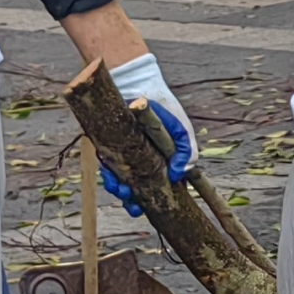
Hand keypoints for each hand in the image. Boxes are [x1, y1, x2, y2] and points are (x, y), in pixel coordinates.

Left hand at [98, 52, 197, 210]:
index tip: (152, 209)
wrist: (134, 85)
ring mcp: (125, 156)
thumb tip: (179, 177)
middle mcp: (143, 162)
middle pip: (138, 192)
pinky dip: (108, 175)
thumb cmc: (163, 108)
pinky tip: (110, 174)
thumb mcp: (181, 131)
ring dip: (120, 191)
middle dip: (134, 202)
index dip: (156, 203)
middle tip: (133, 206)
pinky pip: (107, 168)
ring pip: (121, 183)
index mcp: (162, 163)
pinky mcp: (108, 149)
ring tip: (120, 189)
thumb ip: (187, 153)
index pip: (160, 189)